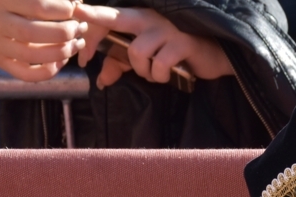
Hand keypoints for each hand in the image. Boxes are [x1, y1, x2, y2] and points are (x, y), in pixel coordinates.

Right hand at [0, 0, 87, 80]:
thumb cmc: (21, 2)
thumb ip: (55, 0)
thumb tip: (77, 4)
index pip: (37, 5)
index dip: (62, 9)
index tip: (74, 9)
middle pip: (31, 32)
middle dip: (64, 33)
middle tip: (80, 28)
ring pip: (30, 55)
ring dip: (62, 52)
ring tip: (78, 43)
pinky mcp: (2, 62)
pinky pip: (27, 75)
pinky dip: (50, 71)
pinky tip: (62, 60)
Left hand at [73, 5, 233, 88]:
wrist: (215, 57)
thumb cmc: (178, 56)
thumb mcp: (147, 60)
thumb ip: (122, 65)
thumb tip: (102, 80)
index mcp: (138, 18)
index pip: (107, 19)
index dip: (91, 35)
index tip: (83, 56)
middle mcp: (150, 18)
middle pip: (114, 18)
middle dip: (94, 22)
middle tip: (81, 36)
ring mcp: (166, 29)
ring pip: (137, 52)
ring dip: (142, 71)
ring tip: (154, 74)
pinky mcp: (182, 42)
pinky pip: (159, 64)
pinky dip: (159, 75)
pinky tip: (168, 74)